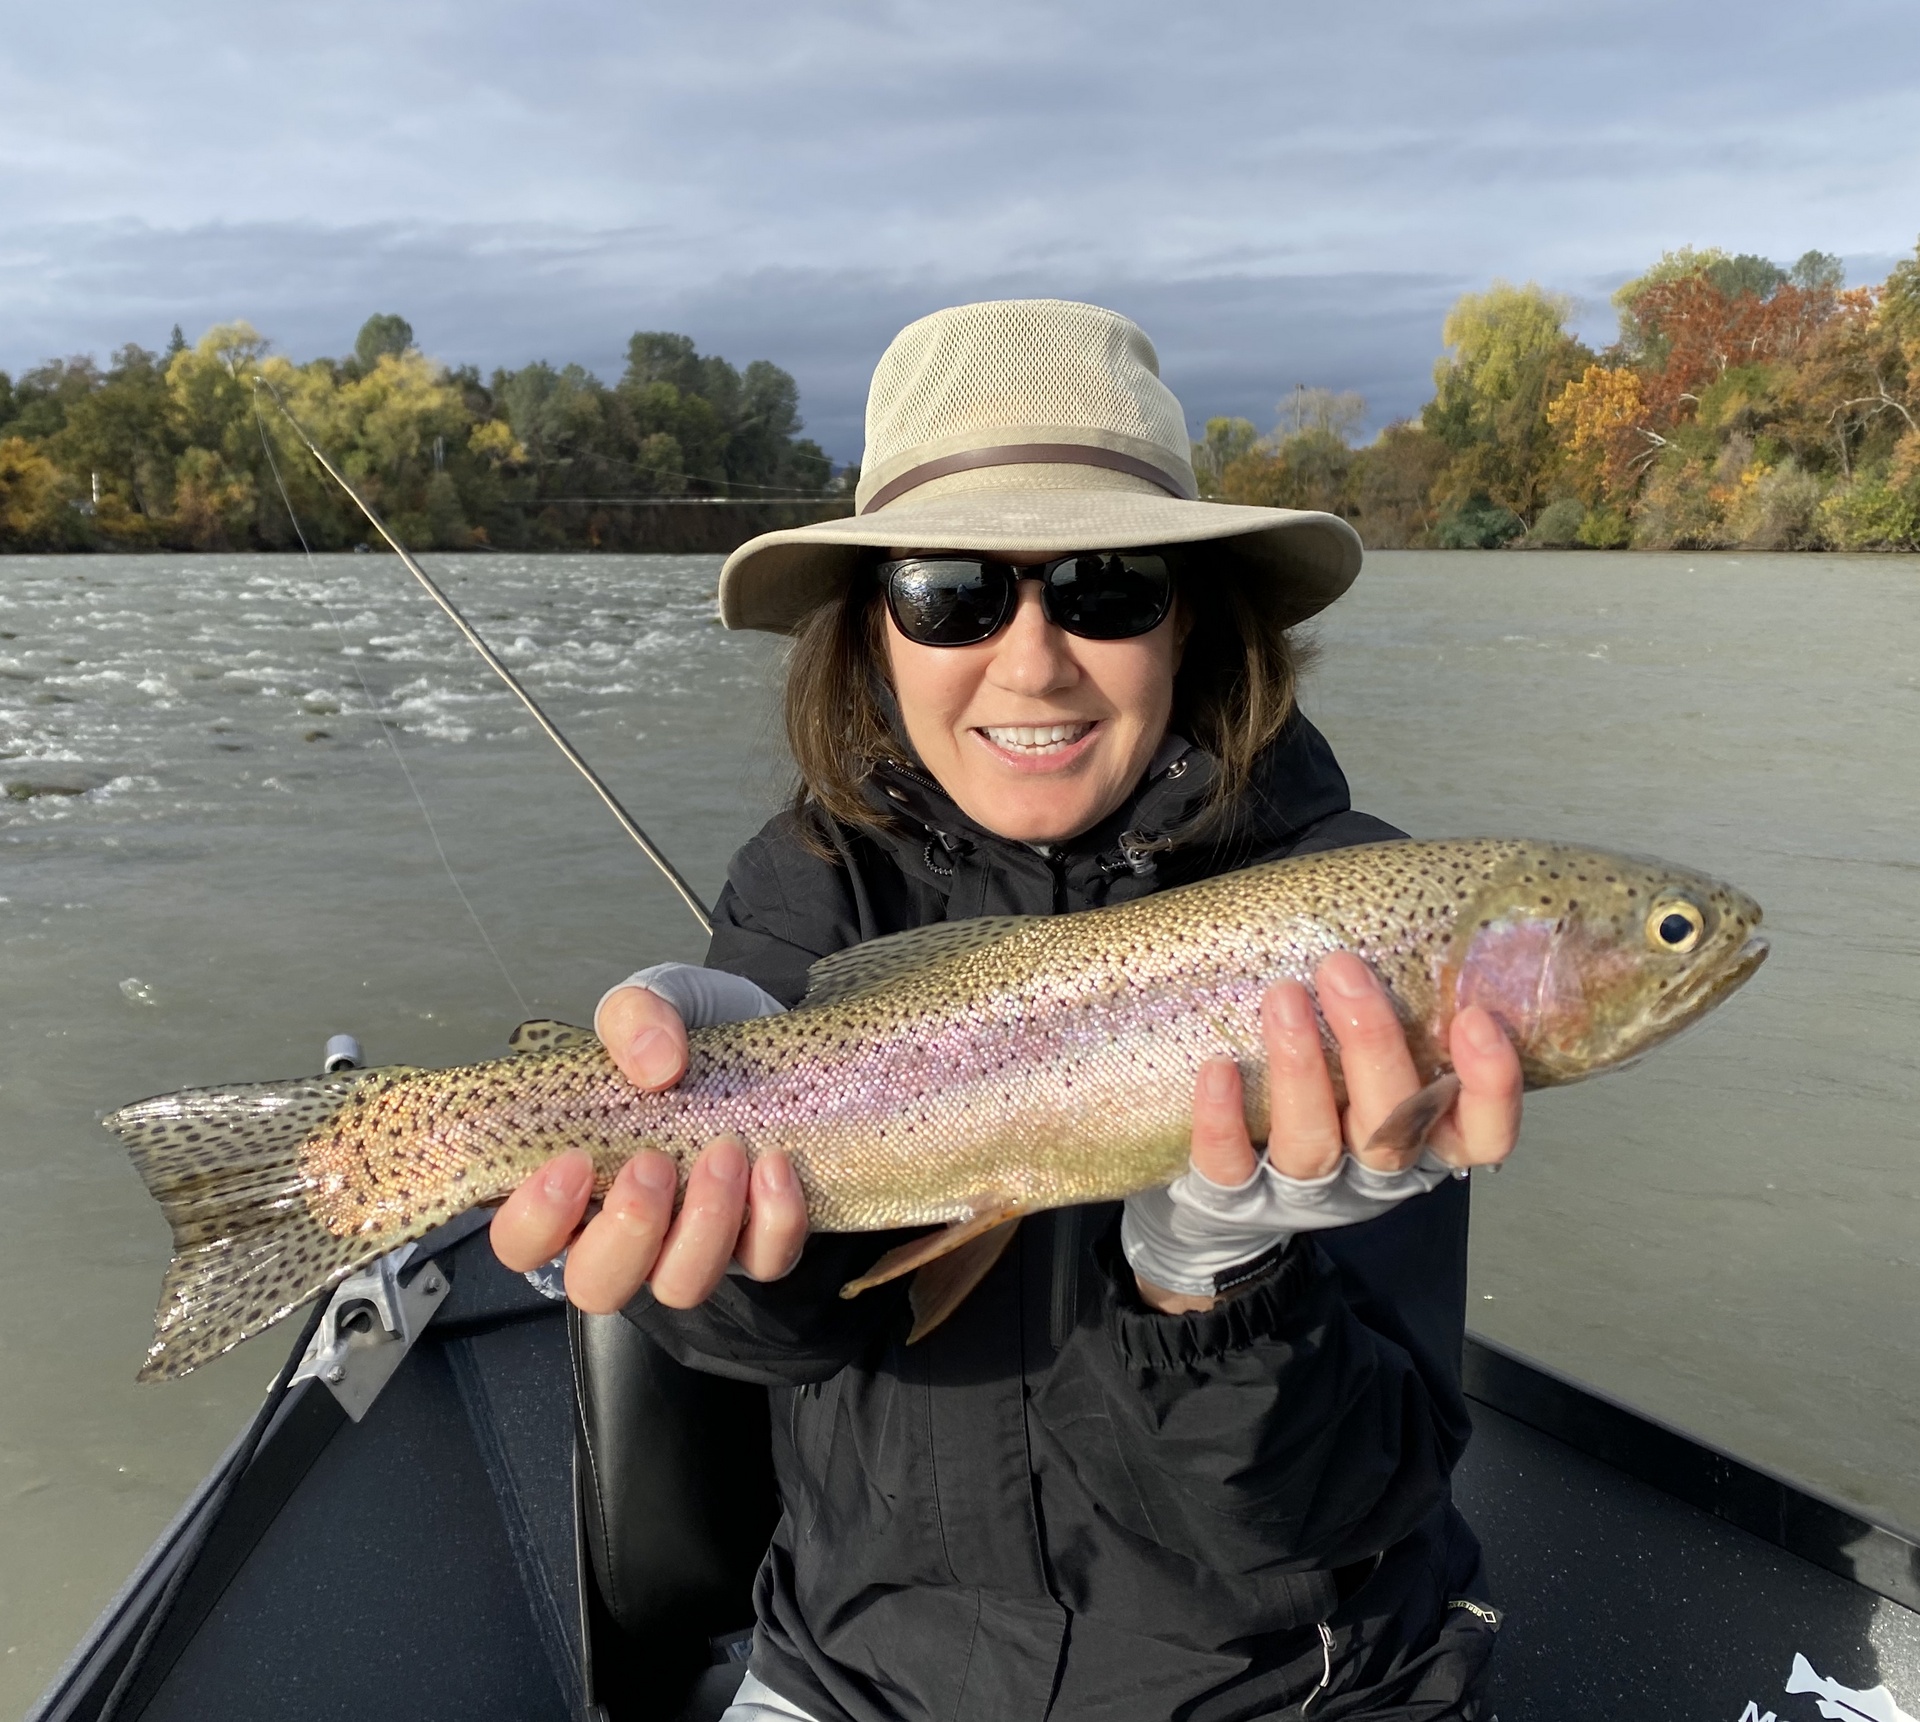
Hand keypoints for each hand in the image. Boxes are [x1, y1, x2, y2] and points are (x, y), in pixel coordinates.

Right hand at [488, 986, 809, 1312]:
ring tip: (726, 1150)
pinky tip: (775, 1163)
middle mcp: (625, 1229)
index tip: (574, 1162)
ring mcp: (691, 1245)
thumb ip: (635, 1015)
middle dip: (627, 1233)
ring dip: (704, 1225)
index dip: (536, 1222)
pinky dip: (774, 1220)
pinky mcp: (758, 1243)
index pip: (521, 1243)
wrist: (770, 1042)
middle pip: (597, 1287)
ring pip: (680, 1287)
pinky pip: (764, 1263)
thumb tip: (655, 1065)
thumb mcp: (653, 1000)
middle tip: (654, 1163)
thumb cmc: (686, 1036)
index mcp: (573, 1183)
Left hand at [1134, 951, 1522, 1312]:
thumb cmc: (1322, 1113)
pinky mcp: (1239, 1200)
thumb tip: (1391, 922)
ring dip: (1302, 1066)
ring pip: (1315, 1142)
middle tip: (1343, 970)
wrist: (1234, 1212)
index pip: (1482, 1133)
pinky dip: (1225, 1118)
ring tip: (1283, 998)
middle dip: (1371, 1043)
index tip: (1475, 1018)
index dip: (1489, 1086)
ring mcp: (1307, 1192)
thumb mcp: (1371, 1075)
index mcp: (1422, 1142)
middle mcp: (1374, 1173)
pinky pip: (1232, 1165)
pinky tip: (1220, 1068)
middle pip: (1391, 1123)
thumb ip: (1394, 1023)